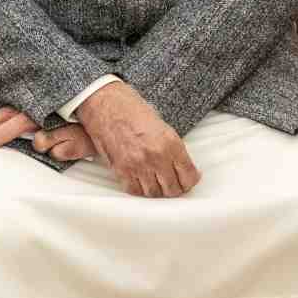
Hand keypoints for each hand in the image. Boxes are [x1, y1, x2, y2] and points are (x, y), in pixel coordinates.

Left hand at [0, 108, 96, 163]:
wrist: (119, 116)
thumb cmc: (84, 119)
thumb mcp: (59, 116)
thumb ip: (39, 124)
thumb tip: (23, 136)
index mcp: (43, 102)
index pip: (12, 109)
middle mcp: (53, 110)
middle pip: (20, 120)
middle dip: (2, 132)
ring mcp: (66, 125)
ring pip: (41, 140)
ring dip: (44, 143)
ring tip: (54, 141)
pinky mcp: (79, 140)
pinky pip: (61, 151)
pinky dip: (64, 150)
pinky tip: (74, 144)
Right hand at [75, 80, 200, 197]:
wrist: (106, 104)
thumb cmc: (132, 109)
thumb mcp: (162, 125)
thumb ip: (172, 148)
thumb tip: (181, 166)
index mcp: (171, 143)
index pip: (189, 176)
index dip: (190, 181)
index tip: (188, 179)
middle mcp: (156, 157)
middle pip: (172, 189)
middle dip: (175, 188)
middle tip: (174, 184)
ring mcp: (138, 165)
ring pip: (153, 193)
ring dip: (157, 190)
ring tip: (157, 183)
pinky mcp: (121, 170)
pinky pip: (134, 190)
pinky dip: (139, 189)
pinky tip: (142, 181)